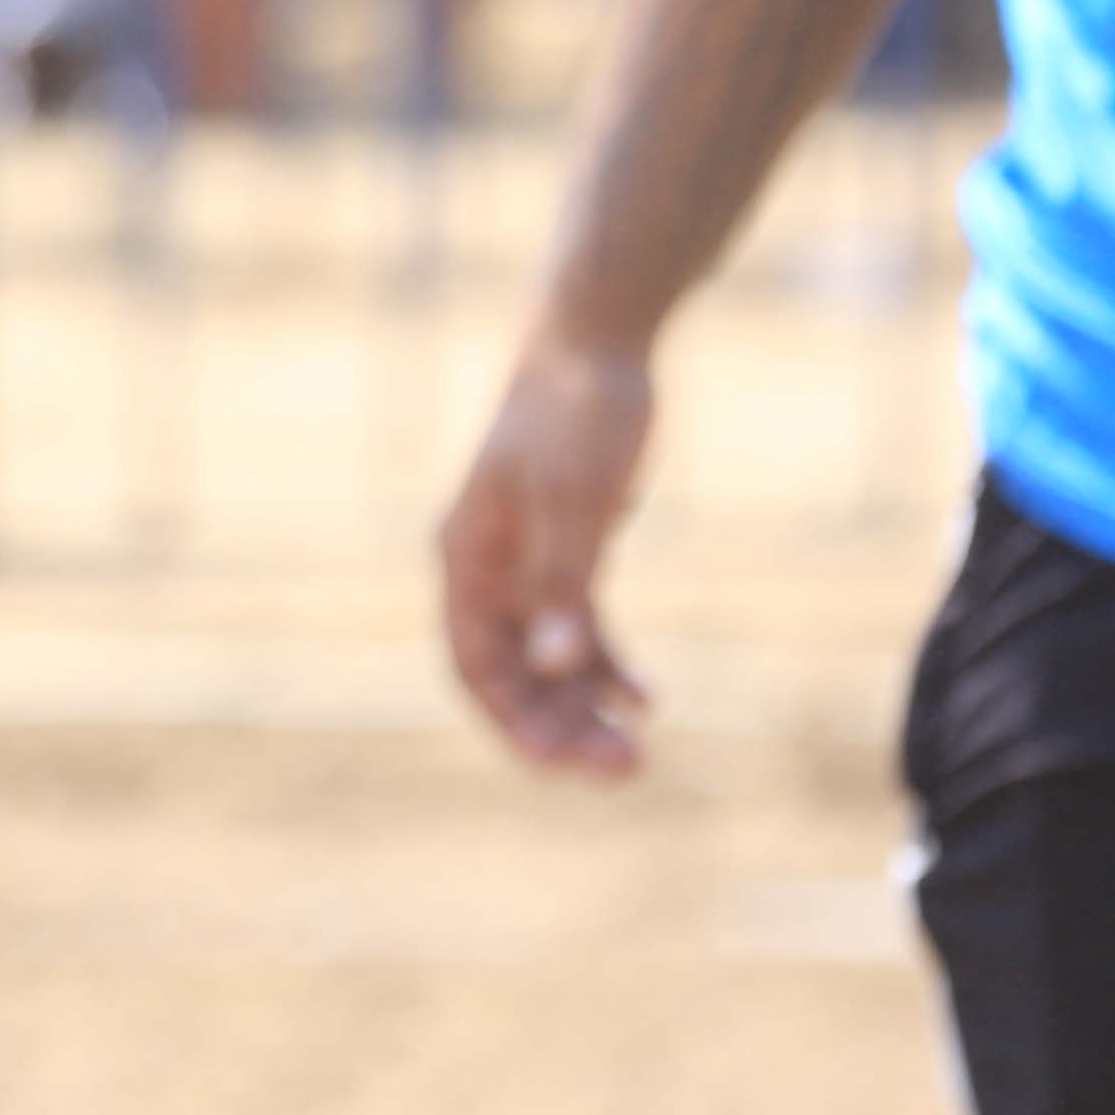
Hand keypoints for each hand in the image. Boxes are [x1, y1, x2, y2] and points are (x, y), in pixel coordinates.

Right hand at [439, 329, 656, 775]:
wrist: (596, 344)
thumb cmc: (576, 412)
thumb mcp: (573, 498)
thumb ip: (561, 583)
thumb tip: (552, 666)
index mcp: (467, 556)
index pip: (474, 662)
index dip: (510, 720)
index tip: (558, 767)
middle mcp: (489, 570)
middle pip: (513, 674)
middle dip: (560, 727)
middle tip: (623, 769)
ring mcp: (527, 565)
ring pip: (548, 661)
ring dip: (585, 708)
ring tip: (639, 751)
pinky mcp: (567, 553)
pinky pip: (579, 631)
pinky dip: (608, 667)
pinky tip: (647, 698)